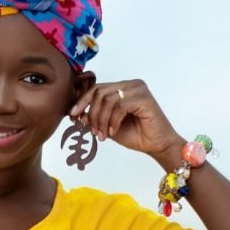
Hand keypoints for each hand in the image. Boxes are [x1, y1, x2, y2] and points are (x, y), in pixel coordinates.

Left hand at [69, 79, 183, 161]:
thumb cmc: (136, 135)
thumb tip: (78, 113)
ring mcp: (138, 89)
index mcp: (121, 87)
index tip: (72, 115)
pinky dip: (113, 121)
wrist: (157, 145)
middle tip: (93, 131)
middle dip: (92, 113)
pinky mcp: (144, 98)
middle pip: (99, 92)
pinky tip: (113, 132)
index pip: (96, 89)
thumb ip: (95, 117)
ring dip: (101, 120)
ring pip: (108, 100)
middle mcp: (130, 85)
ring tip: (103, 135)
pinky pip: (120, 107)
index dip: (82, 101)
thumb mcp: (108, 125)